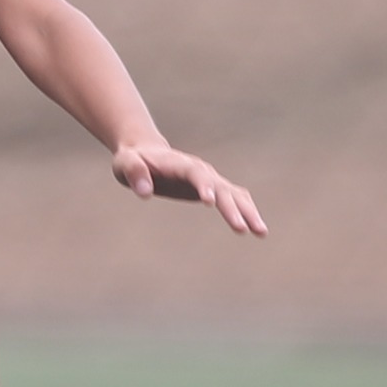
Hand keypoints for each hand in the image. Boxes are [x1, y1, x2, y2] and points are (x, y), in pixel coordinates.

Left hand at [112, 138, 267, 236]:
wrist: (144, 153)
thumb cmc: (131, 160)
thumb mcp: (124, 164)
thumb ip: (134, 173)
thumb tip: (144, 191)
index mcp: (179, 164)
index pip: (195, 174)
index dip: (204, 186)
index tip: (210, 202)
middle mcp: (200, 170)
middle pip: (221, 187)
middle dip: (232, 208)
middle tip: (241, 229)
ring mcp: (209, 178)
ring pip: (234, 194)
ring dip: (248, 212)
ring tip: (261, 232)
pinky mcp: (212, 188)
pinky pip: (235, 198)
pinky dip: (247, 210)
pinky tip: (257, 229)